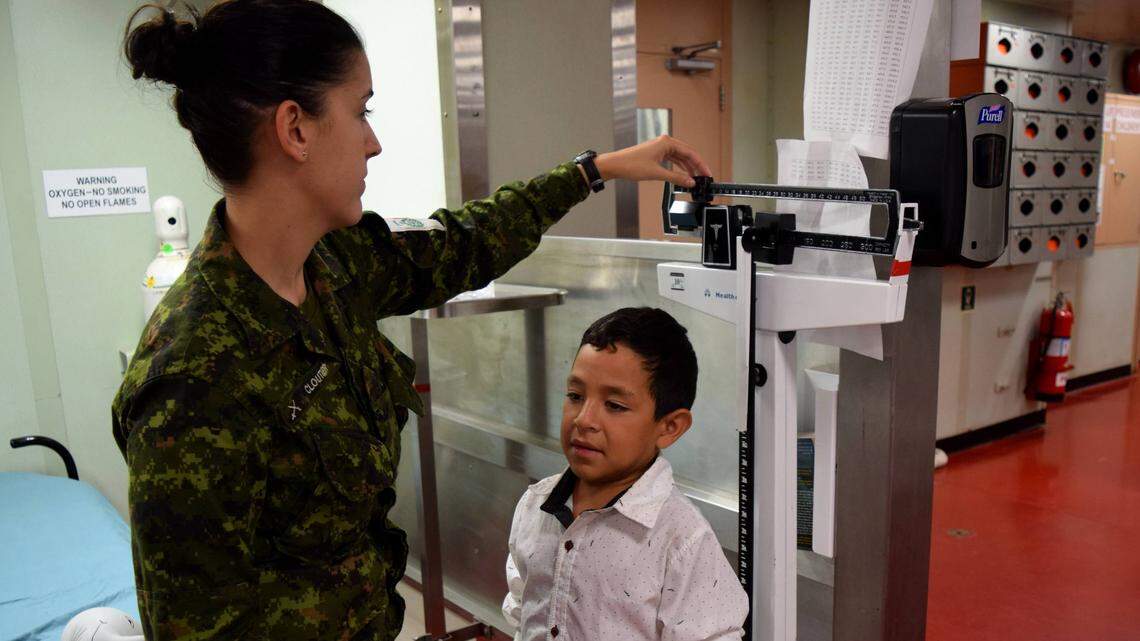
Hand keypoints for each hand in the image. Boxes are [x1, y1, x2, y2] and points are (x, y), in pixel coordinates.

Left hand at [592, 135, 711, 187]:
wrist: (615, 165)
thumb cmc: (631, 165)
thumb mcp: (657, 173)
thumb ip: (676, 178)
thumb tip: (690, 182)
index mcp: (667, 142)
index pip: (690, 153)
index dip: (701, 164)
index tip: (707, 173)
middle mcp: (665, 142)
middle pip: (687, 154)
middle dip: (696, 166)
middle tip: (704, 177)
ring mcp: (660, 147)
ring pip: (680, 157)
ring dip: (688, 167)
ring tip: (695, 178)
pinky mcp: (656, 153)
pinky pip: (673, 159)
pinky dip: (679, 167)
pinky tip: (684, 174)